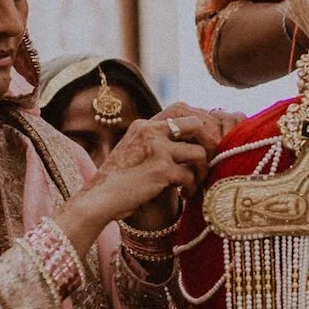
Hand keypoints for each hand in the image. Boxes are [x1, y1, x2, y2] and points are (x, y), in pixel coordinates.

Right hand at [74, 106, 223, 234]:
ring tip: (195, 183)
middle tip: (208, 161)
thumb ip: (155, 144)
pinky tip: (185, 194)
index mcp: (144, 125)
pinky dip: (191, 188)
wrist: (99, 198)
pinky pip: (190, 176)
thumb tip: (188, 145)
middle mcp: (151, 131)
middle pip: (196, 124)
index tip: (203, 143)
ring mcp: (157, 149)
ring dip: (202, 171)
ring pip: (199, 153)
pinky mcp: (161, 169)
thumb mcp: (134, 151)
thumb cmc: (117, 180)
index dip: (198, 125)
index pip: (181, 110)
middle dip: (208, 143)